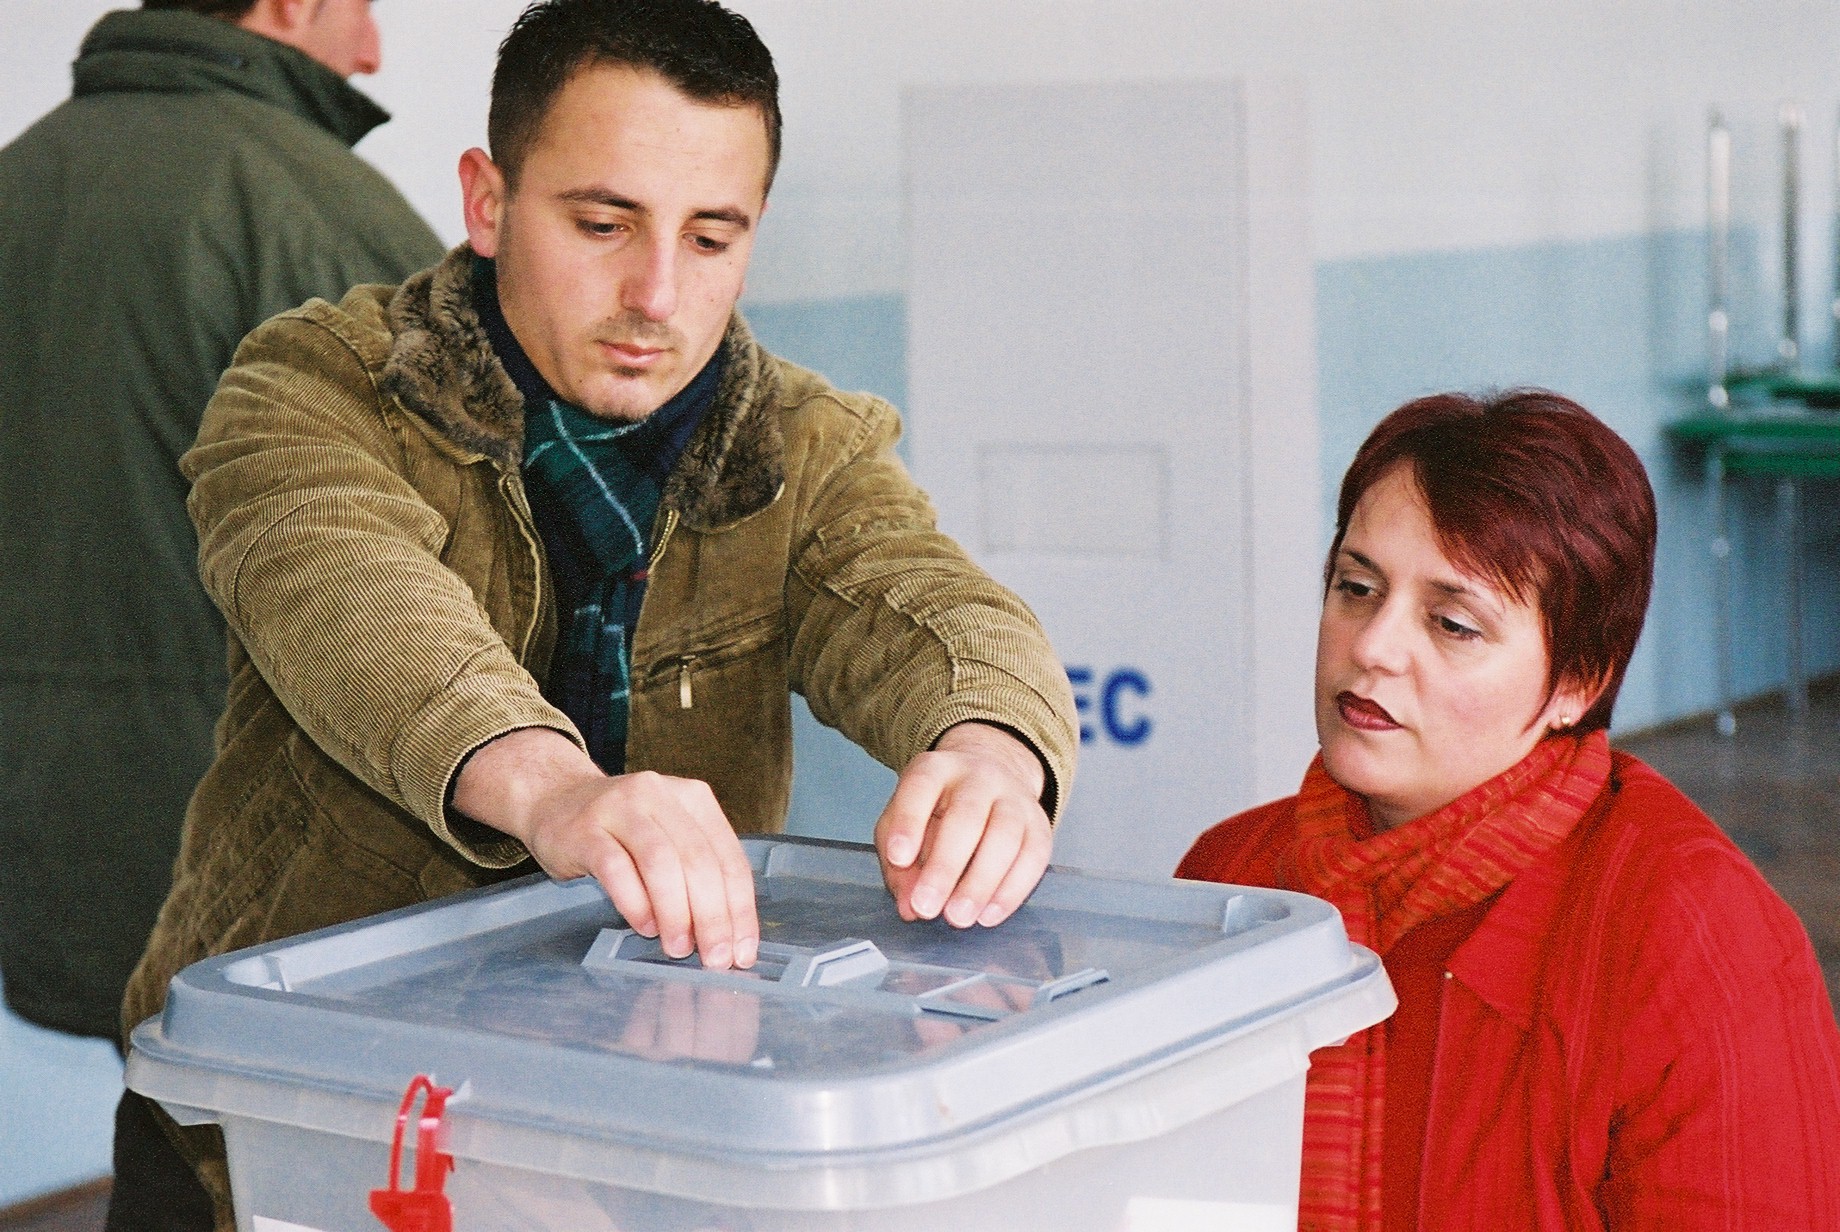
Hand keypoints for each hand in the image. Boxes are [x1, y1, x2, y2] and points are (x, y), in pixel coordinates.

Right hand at [452, 728, 757, 968]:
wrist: (555, 799)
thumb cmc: (622, 829)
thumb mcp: (669, 835)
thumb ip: (696, 871)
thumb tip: (725, 934)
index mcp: (694, 799)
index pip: (729, 858)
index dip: (740, 909)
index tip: (743, 952)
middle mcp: (661, 795)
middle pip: (698, 861)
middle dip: (712, 917)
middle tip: (714, 958)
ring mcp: (621, 808)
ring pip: (661, 863)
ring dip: (675, 912)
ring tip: (678, 947)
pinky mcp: (586, 829)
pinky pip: (616, 869)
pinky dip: (635, 902)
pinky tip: (644, 926)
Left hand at [875, 722, 1051, 927]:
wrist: (991, 774)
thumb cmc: (937, 808)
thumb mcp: (903, 823)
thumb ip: (898, 865)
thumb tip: (909, 907)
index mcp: (936, 769)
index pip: (921, 786)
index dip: (909, 822)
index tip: (898, 858)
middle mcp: (978, 777)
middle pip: (967, 815)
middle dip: (945, 866)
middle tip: (927, 907)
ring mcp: (1014, 798)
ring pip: (1005, 836)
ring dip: (981, 883)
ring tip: (958, 917)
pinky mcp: (1039, 824)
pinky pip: (1033, 857)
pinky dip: (1012, 891)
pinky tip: (989, 915)